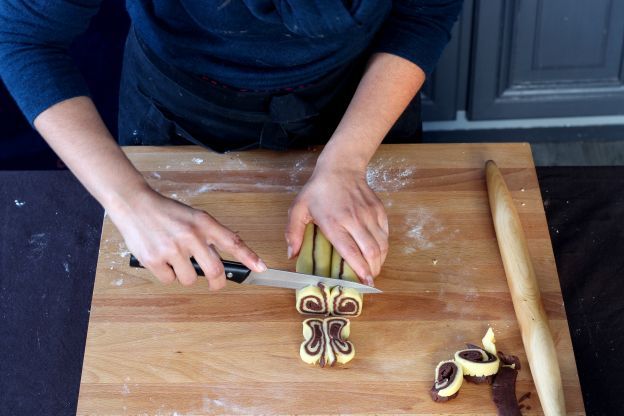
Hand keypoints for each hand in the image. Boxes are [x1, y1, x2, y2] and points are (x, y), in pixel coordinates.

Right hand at [108, 186, 266, 288]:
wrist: (134, 204)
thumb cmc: (166, 212)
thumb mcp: (193, 216)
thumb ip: (208, 236)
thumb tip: (221, 260)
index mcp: (203, 222)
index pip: (232, 241)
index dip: (249, 256)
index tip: (261, 268)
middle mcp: (190, 235)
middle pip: (214, 271)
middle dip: (217, 282)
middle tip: (215, 283)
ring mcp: (172, 249)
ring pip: (190, 279)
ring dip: (186, 275)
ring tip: (176, 259)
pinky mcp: (154, 260)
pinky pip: (169, 280)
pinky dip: (167, 274)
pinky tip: (161, 259)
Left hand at [285, 162, 388, 284]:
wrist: (340, 168)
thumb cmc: (318, 190)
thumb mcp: (298, 209)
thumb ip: (293, 233)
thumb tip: (292, 255)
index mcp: (334, 223)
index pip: (351, 251)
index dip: (360, 270)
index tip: (364, 283)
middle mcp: (354, 220)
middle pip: (371, 252)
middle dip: (372, 271)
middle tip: (368, 280)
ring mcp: (369, 215)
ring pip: (382, 245)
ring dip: (380, 261)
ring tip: (373, 269)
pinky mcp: (378, 210)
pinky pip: (385, 234)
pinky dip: (384, 247)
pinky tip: (377, 252)